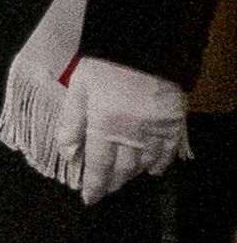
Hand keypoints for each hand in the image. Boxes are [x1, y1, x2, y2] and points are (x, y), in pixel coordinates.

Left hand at [70, 59, 190, 200]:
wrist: (145, 43)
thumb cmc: (106, 63)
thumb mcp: (79, 87)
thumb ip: (72, 120)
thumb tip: (67, 152)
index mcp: (104, 126)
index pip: (97, 166)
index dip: (93, 186)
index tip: (89, 200)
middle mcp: (131, 135)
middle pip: (122, 169)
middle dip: (112, 183)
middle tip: (105, 190)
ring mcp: (156, 131)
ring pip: (145, 164)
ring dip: (133, 175)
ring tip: (123, 179)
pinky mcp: (175, 123)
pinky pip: (169, 153)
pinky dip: (160, 164)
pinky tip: (153, 170)